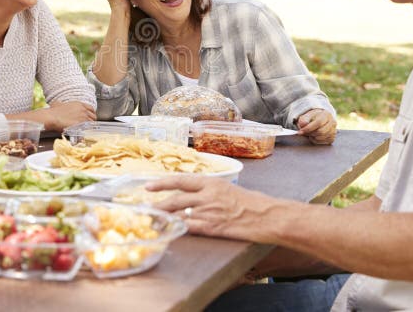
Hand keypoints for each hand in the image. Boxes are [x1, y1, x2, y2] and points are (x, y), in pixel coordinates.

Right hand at [45, 101, 96, 130]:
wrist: (51, 118)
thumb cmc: (53, 112)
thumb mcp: (57, 104)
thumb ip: (61, 104)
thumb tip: (58, 104)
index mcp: (79, 104)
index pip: (91, 108)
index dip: (91, 113)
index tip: (89, 117)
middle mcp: (83, 110)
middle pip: (93, 116)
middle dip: (91, 121)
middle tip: (87, 125)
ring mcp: (83, 117)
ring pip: (92, 123)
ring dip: (89, 127)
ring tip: (85, 131)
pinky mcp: (81, 125)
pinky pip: (89, 129)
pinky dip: (87, 132)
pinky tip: (83, 133)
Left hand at [146, 174, 277, 242]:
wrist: (268, 216)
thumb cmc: (253, 203)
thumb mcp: (230, 188)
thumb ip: (210, 191)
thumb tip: (196, 194)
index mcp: (212, 183)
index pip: (181, 181)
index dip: (162, 183)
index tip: (148, 186)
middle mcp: (207, 196)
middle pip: (175, 199)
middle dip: (158, 204)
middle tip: (144, 208)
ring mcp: (209, 212)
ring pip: (179, 214)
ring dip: (164, 219)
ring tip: (153, 222)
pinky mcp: (213, 228)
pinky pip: (190, 228)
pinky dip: (178, 229)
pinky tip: (171, 231)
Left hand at [296, 109, 335, 144]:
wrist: (319, 120)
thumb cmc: (312, 118)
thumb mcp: (306, 116)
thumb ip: (303, 119)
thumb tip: (303, 125)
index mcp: (326, 115)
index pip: (318, 122)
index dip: (308, 128)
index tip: (300, 131)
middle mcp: (332, 122)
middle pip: (321, 131)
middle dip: (310, 133)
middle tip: (304, 133)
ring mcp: (334, 130)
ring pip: (322, 137)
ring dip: (312, 137)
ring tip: (309, 133)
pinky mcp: (332, 138)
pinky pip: (323, 142)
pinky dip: (316, 141)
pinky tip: (313, 136)